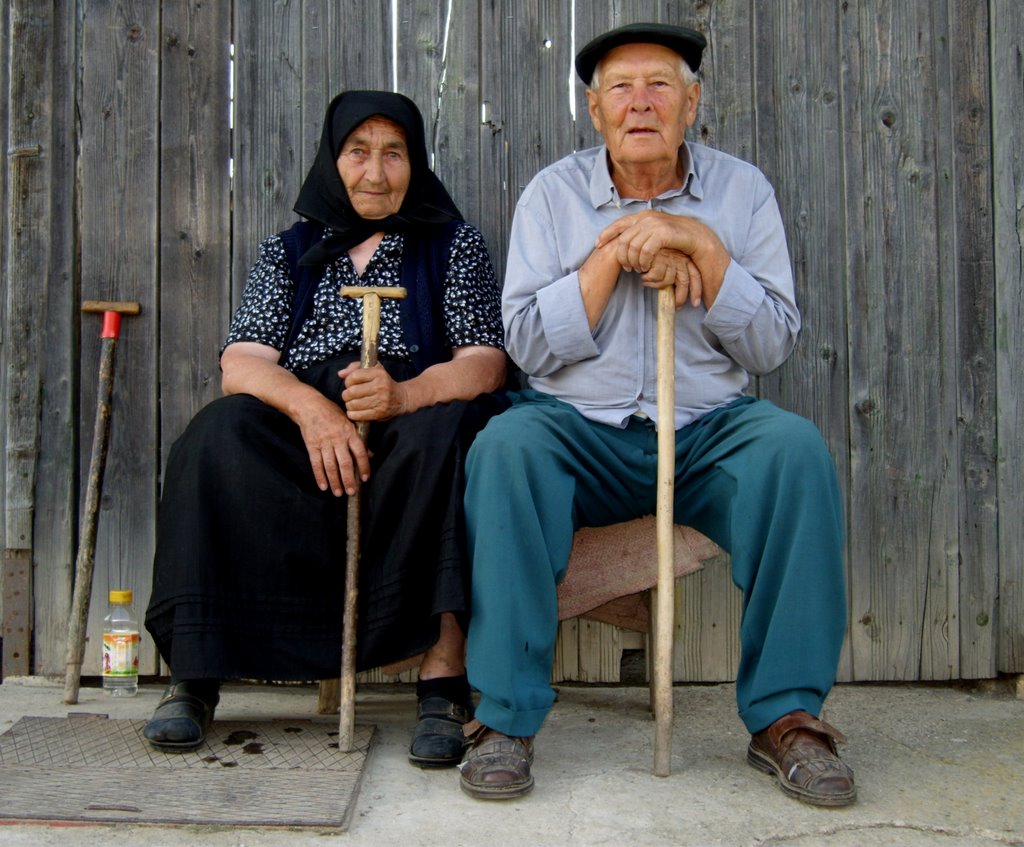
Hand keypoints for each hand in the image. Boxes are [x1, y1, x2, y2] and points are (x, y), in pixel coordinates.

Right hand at [293, 394, 369, 496]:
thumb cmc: (332, 414)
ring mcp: (324, 442)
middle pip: (344, 463)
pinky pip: (316, 464)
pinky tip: (323, 486)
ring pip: (330, 466)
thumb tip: (370, 454)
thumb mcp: (349, 422)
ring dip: (335, 481)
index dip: (363, 466)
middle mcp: (337, 438)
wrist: (309, 405)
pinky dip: (320, 476)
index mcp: (349, 432)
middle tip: (351, 492)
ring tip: (338, 493)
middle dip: (348, 479)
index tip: (365, 478)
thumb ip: (358, 439)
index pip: (360, 452)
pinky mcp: (311, 445)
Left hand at [339, 362, 408, 421]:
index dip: (347, 381)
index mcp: (378, 373)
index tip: (350, 384)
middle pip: (352, 392)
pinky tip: (354, 411)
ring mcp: (381, 400)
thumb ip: (355, 368)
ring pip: (353, 404)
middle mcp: (380, 386)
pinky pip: (358, 415)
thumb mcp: (373, 369)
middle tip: (348, 395)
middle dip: (346, 394)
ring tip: (351, 403)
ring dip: (349, 404)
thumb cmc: (383, 382)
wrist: (401, 398)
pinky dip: (352, 414)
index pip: (354, 377)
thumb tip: (340, 374)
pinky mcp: (379, 413)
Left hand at [597, 210, 729, 306]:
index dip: (606, 234)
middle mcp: (646, 217)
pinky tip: (646, 267)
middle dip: (622, 256)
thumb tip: (622, 242)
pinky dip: (643, 261)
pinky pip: (645, 251)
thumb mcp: (653, 234)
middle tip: (627, 268)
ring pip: (633, 247)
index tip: (597, 245)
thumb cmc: (674, 238)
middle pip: (623, 239)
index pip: (618, 223)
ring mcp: (655, 224)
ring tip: (638, 269)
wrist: (696, 237)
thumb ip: (639, 235)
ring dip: (633, 261)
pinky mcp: (663, 233)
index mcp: (642, 216)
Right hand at [640, 249, 703, 307]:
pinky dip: (648, 279)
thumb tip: (674, 288)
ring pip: (667, 281)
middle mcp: (680, 258)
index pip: (695, 275)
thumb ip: (671, 268)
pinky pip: (656, 277)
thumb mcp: (666, 257)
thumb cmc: (652, 249)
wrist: (641, 236)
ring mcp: (670, 259)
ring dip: (656, 285)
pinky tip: (643, 276)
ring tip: (647, 282)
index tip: (695, 304)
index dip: (696, 291)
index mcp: (685, 257)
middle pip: (684, 283)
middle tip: (677, 307)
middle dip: (680, 298)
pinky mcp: (660, 259)